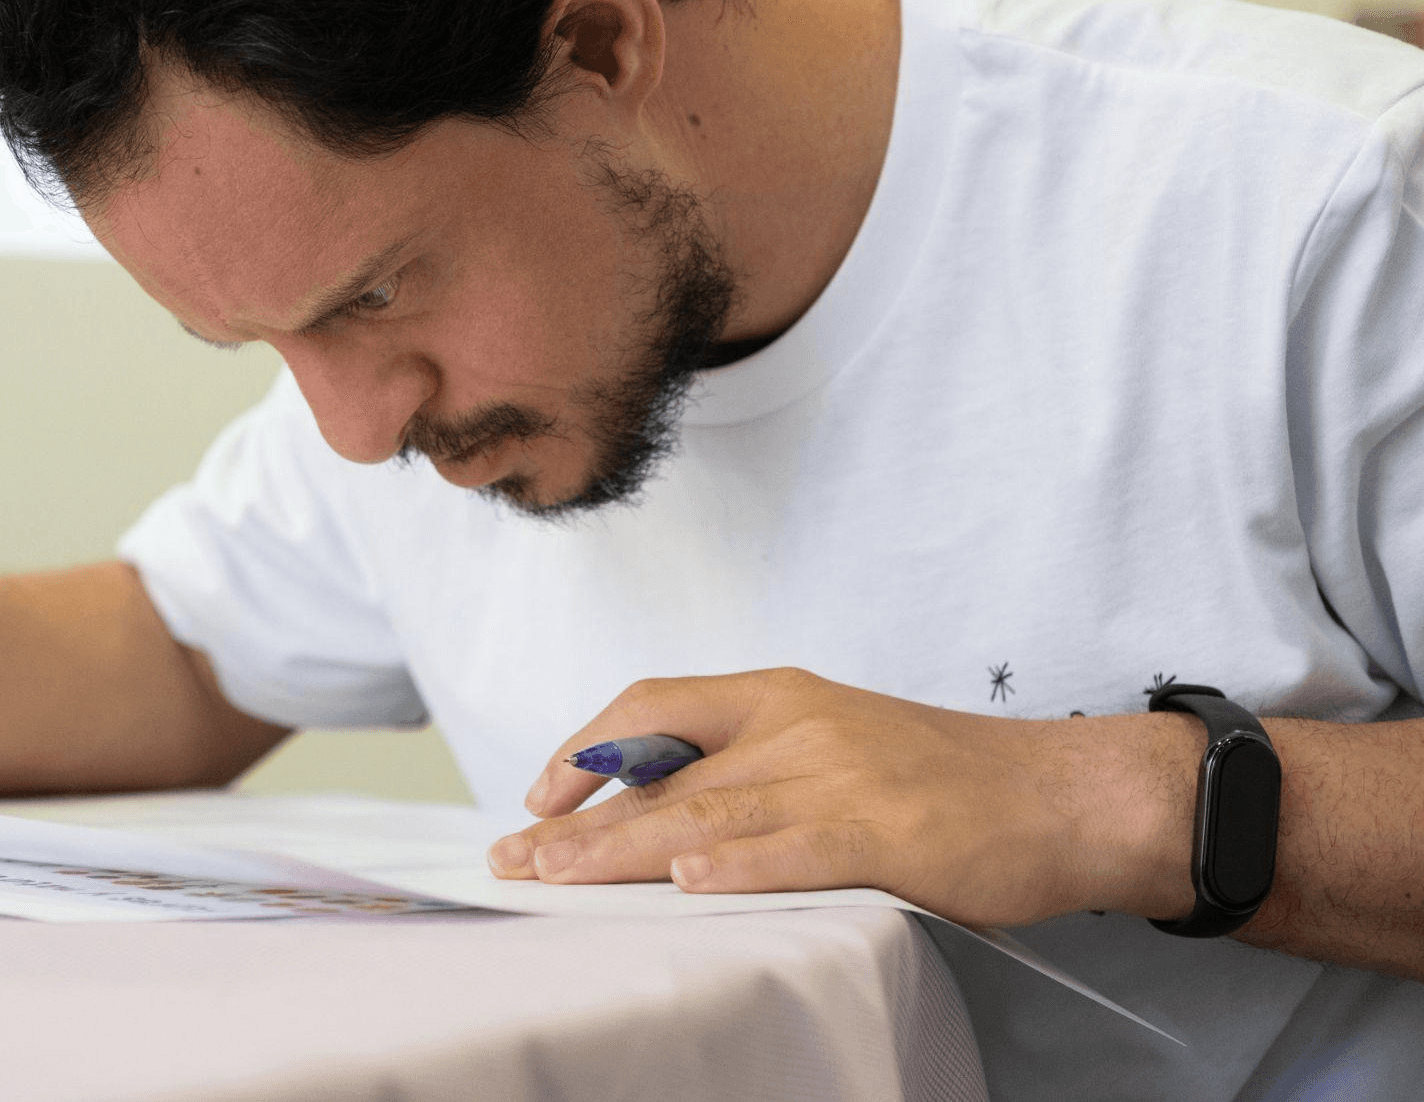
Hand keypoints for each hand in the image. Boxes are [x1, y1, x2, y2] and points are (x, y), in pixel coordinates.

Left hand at [485, 667, 1200, 927]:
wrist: (1061, 794)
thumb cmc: (945, 781)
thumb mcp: (832, 748)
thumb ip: (751, 770)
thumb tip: (664, 816)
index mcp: (779, 698)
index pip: (654, 707)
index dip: (587, 748)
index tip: (538, 796)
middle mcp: (795, 726)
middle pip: (663, 773)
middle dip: (580, 823)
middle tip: (517, 861)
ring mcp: (838, 775)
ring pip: (706, 812)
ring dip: (624, 852)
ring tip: (559, 878)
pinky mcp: (884, 830)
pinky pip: (794, 846)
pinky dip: (738, 866)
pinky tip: (689, 882)